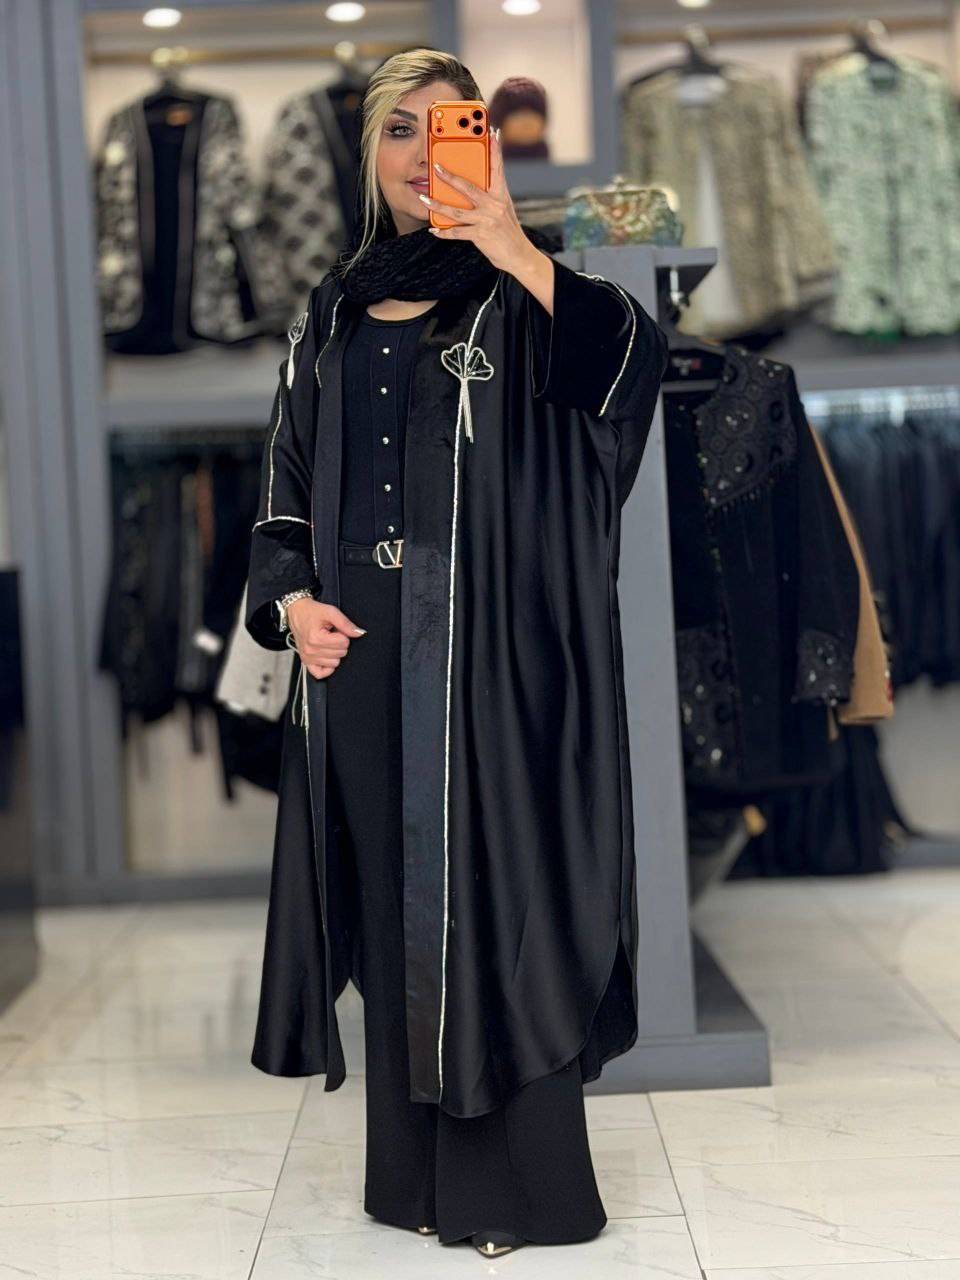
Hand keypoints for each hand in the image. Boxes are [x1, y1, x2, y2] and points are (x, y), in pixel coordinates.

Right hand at [288, 599, 364, 679]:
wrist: (297, 613)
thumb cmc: (312, 612)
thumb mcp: (330, 612)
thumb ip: (346, 623)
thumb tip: (359, 633)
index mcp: (316, 638)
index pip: (344, 643)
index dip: (343, 634)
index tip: (335, 629)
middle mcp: (310, 650)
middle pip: (341, 653)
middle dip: (339, 643)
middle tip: (331, 634)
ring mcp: (307, 658)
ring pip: (335, 663)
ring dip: (334, 653)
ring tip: (326, 642)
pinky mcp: (306, 662)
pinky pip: (321, 674)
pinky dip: (327, 667)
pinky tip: (327, 656)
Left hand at [421, 129, 534, 275]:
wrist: (520, 256)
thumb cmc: (508, 231)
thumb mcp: (503, 209)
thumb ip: (490, 196)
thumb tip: (469, 187)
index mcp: (501, 195)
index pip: (497, 167)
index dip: (495, 149)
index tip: (491, 131)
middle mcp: (495, 205)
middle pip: (469, 187)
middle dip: (450, 176)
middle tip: (436, 166)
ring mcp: (487, 220)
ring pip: (457, 211)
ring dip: (438, 205)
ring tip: (424, 198)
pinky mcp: (481, 235)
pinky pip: (457, 232)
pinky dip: (444, 232)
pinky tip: (433, 230)